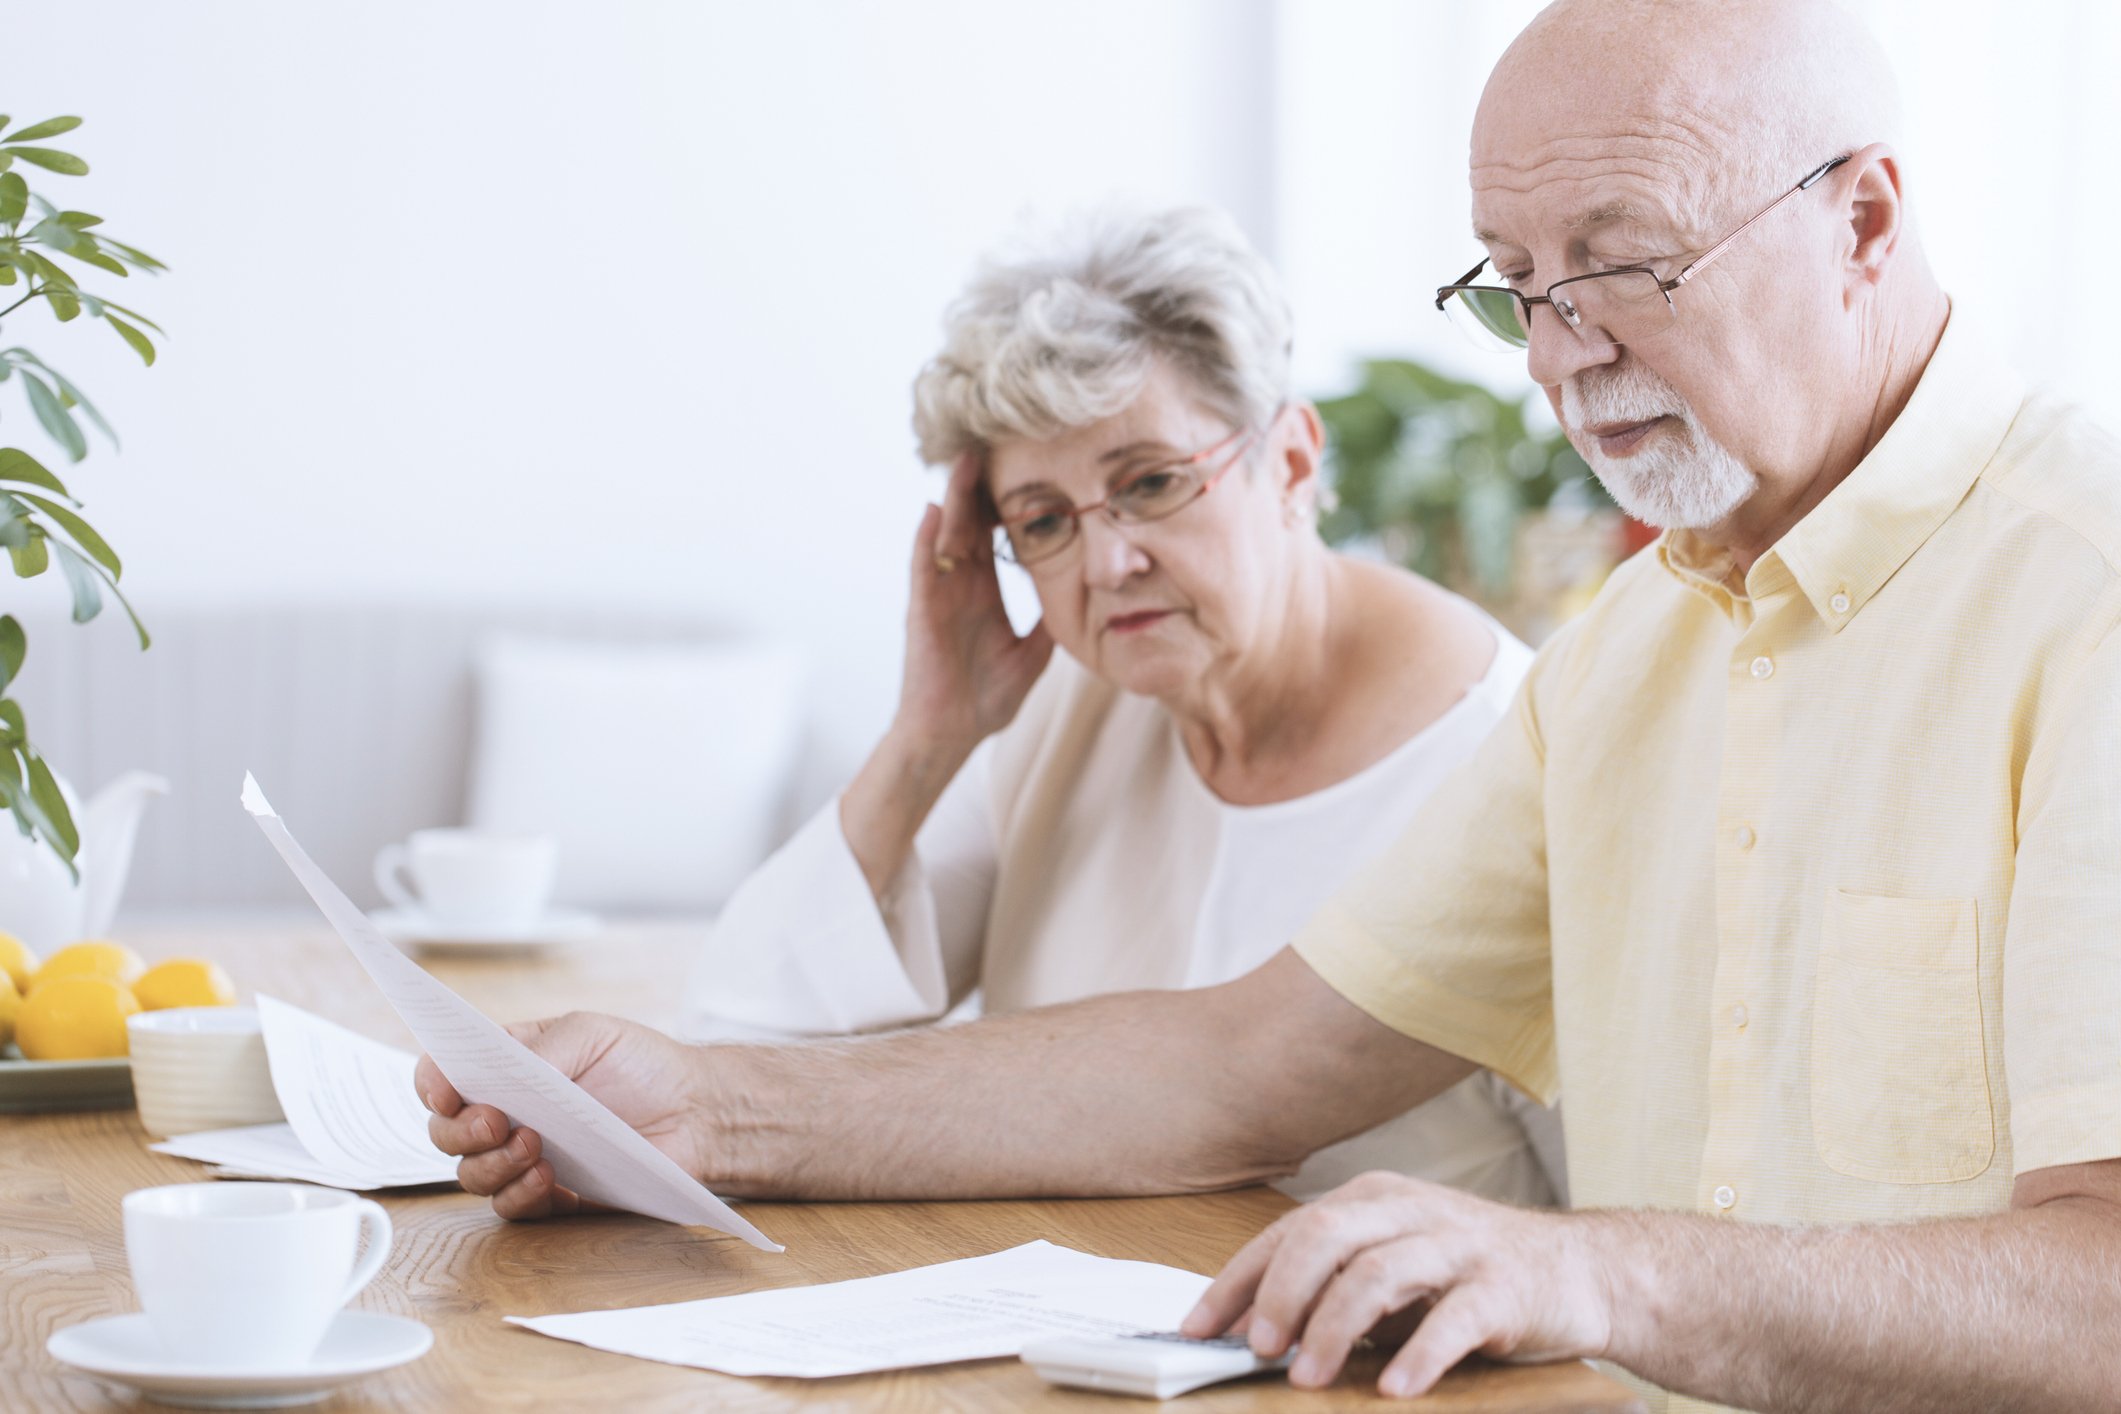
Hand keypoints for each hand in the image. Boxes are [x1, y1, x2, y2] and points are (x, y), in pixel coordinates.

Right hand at [415, 1011, 708, 1220]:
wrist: (696, 1113)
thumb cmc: (644, 1065)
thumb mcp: (592, 1033)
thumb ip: (545, 1048)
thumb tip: (509, 1077)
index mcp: (508, 1066)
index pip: (444, 1075)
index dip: (432, 1083)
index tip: (446, 1092)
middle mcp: (507, 1112)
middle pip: (446, 1131)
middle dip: (459, 1129)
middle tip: (496, 1121)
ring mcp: (524, 1156)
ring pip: (471, 1173)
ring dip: (491, 1163)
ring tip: (534, 1144)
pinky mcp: (550, 1195)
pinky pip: (510, 1206)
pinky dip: (518, 1193)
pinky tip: (547, 1176)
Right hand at [896, 450, 1053, 751]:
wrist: (952, 734)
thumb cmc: (986, 698)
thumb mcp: (1033, 654)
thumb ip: (1049, 621)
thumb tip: (1084, 596)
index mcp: (985, 592)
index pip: (997, 536)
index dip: (1009, 502)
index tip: (1029, 467)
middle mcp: (960, 586)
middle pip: (971, 524)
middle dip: (981, 485)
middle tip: (996, 443)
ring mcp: (939, 595)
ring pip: (947, 535)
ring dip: (955, 498)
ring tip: (965, 460)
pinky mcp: (922, 611)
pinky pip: (923, 569)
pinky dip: (927, 540)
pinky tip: (935, 510)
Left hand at [1180, 1171, 1616, 1397]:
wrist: (1585, 1271)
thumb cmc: (1472, 1275)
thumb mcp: (1395, 1267)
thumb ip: (1334, 1287)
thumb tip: (1251, 1331)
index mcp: (1373, 1199)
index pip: (1287, 1233)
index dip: (1237, 1282)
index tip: (1196, 1330)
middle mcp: (1410, 1210)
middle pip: (1326, 1236)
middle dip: (1281, 1295)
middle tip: (1258, 1349)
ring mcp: (1459, 1245)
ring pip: (1379, 1273)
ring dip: (1335, 1329)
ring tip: (1309, 1379)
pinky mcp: (1504, 1288)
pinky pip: (1454, 1319)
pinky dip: (1419, 1354)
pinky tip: (1395, 1389)